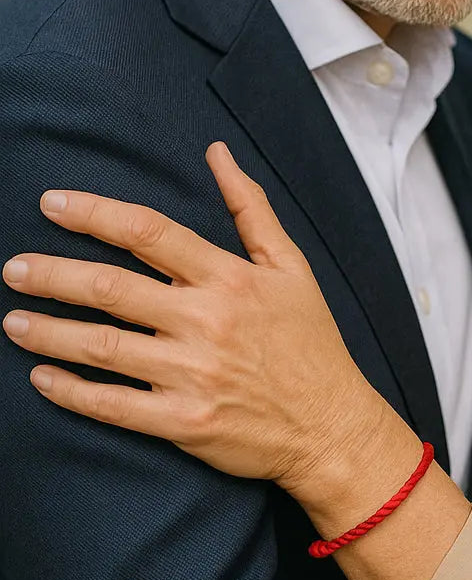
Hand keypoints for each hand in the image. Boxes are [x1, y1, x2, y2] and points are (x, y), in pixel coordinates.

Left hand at [1, 144, 413, 498]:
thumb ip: (250, 207)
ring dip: (48, 331)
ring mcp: (191, 374)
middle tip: (14, 269)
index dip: (94, 214)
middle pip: (110, 288)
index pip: (148, 232)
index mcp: (228, 278)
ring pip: (101, 346)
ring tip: (12, 322)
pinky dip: (71, 391)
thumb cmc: (310, 343)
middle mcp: (206, 322)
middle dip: (52, 274)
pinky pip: (113, 405)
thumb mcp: (291, 266)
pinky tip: (41, 377)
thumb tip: (217, 153)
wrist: (331, 426)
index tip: (51, 204)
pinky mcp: (183, 422)